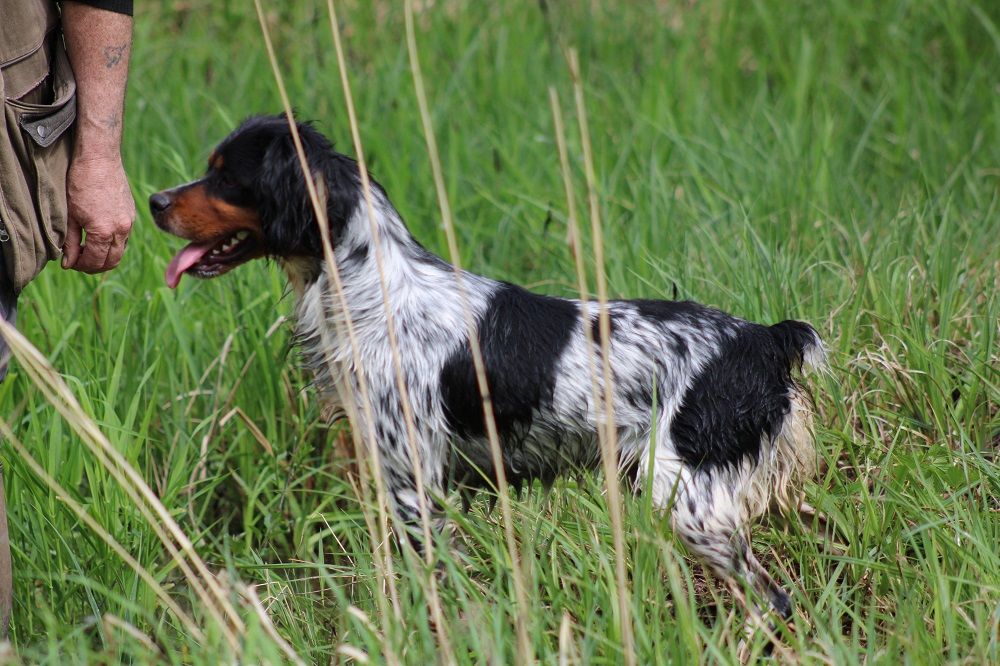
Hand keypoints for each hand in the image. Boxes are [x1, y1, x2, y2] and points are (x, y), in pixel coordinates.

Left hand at [61, 153, 135, 272]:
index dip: (80, 266)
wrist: (100, 158)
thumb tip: (68, 262)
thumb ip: (70, 241)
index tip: (69, 263)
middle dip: (94, 266)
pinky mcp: (131, 215)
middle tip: (79, 262)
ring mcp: (129, 223)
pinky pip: (124, 238)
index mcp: (103, 231)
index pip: (94, 260)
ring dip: (104, 256)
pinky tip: (98, 236)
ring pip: (120, 251)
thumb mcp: (70, 215)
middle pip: (111, 261)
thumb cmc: (80, 182)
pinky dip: (112, 244)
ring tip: (88, 249)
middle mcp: (121, 230)